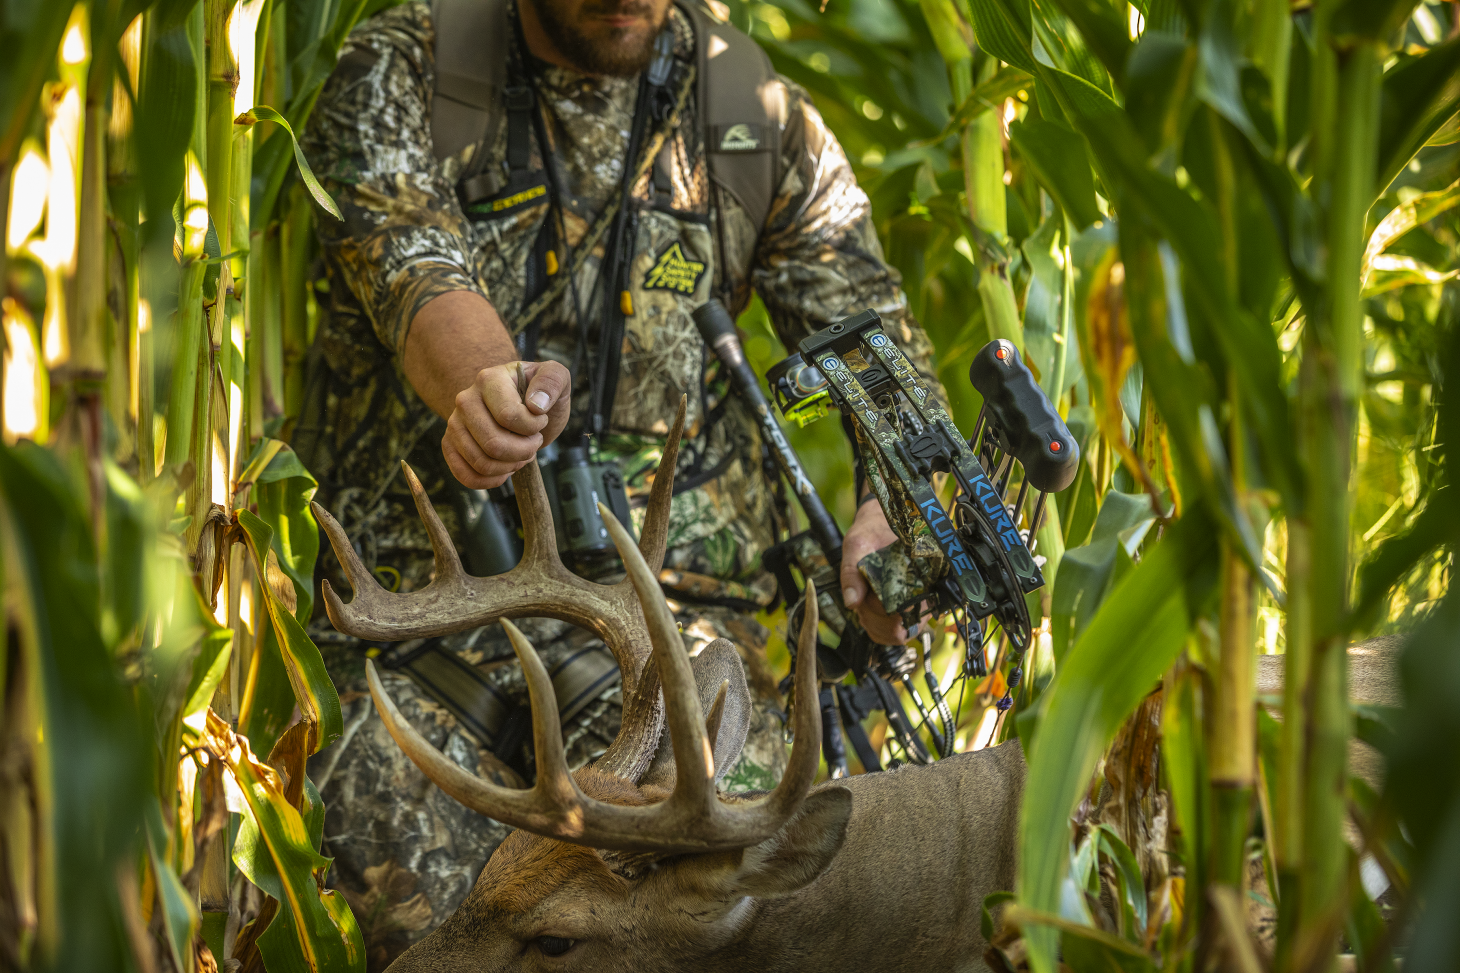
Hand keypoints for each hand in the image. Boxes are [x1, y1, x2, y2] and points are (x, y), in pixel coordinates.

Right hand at [442, 360, 570, 488]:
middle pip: (494, 445)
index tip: (541, 420)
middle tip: (534, 441)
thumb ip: (552, 381)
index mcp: (488, 380)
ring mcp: (454, 424)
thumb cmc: (539, 393)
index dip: (532, 427)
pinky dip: (492, 481)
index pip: (508, 417)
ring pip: (482, 464)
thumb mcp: (557, 378)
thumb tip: (536, 405)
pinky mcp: (450, 446)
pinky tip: (507, 468)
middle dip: (524, 451)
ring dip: (511, 466)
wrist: (521, 405)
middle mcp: (465, 400)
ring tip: (522, 452)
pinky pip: (466, 477)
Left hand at [841, 498, 919, 644]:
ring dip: (875, 623)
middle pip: (899, 631)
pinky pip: (895, 633)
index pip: (903, 614)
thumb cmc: (872, 532)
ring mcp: (920, 606)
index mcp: (919, 575)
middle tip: (863, 596)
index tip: (866, 593)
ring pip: (898, 635)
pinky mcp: (912, 611)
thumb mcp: (857, 544)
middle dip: (874, 618)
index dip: (879, 610)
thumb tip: (851, 603)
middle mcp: (925, 594)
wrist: (883, 524)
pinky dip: (877, 626)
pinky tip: (869, 608)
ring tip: (866, 600)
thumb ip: (852, 572)